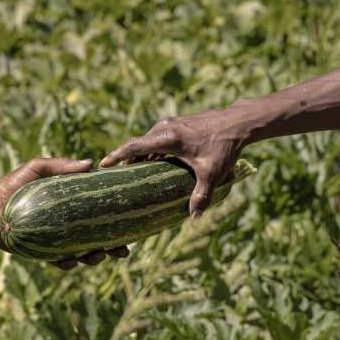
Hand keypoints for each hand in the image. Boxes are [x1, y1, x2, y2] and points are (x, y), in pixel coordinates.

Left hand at [0, 157, 129, 269]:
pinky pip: (61, 262)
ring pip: (84, 254)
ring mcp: (58, 240)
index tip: (131, 222)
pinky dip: (68, 263)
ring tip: (97, 255)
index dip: (117, 219)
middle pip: (99, 238)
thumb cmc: (12, 184)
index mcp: (73, 205)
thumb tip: (90, 163)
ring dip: (94, 258)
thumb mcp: (38, 168)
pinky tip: (71, 260)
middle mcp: (69, 224)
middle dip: (114, 247)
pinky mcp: (44, 253)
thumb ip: (62, 165)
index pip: (100, 212)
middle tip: (122, 250)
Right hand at [100, 101, 255, 216]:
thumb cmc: (224, 146)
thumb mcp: (212, 173)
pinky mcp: (177, 124)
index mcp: (167, 138)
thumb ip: (202, 196)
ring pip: (148, 141)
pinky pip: (157, 138)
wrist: (237, 121)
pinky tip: (154, 164)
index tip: (102, 164)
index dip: (116, 155)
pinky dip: (151, 150)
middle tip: (116, 176)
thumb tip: (194, 218)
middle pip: (138, 145)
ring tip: (132, 173)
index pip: (133, 146)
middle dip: (126, 160)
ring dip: (140, 156)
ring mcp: (170, 124)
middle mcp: (164, 128)